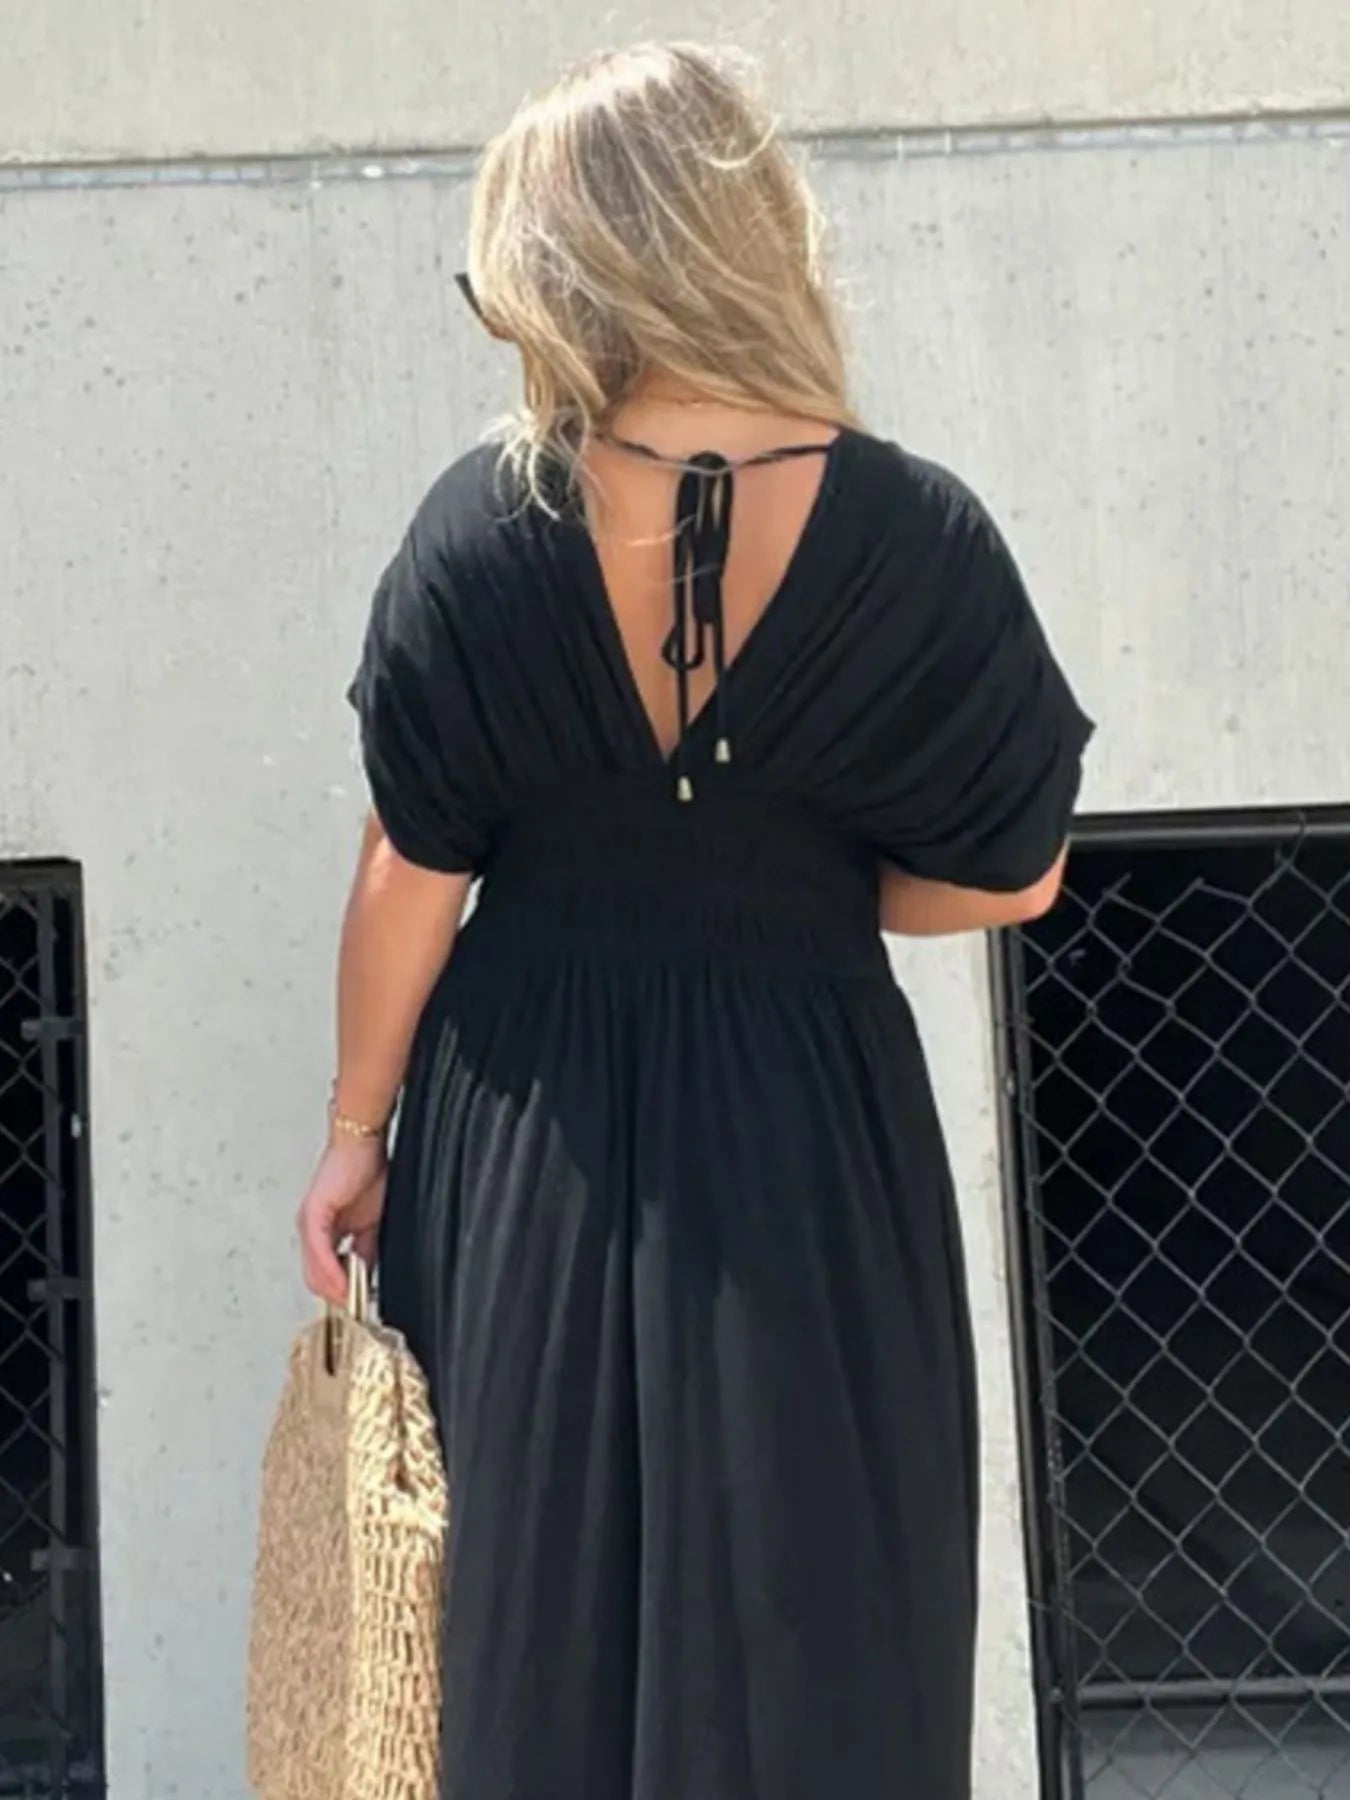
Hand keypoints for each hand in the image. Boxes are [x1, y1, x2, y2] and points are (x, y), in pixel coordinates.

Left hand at [297, 1135, 388, 1304]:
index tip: (358, 1306)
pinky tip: (345, 1284)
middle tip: (358, 1308)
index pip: (324, 1274)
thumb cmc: (366, 1171)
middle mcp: (310, 1231)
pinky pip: (320, 1253)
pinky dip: (332, 1272)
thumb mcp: (371, 1222)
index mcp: (323, 1233)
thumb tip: (366, 1276)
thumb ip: (366, 1251)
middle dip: (338, 1297)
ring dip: (335, 1290)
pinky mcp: (313, 1215)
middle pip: (316, 1279)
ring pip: (314, 1271)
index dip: (341, 1293)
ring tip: (355, 1301)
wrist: (364, 1144)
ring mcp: (308, 1224)